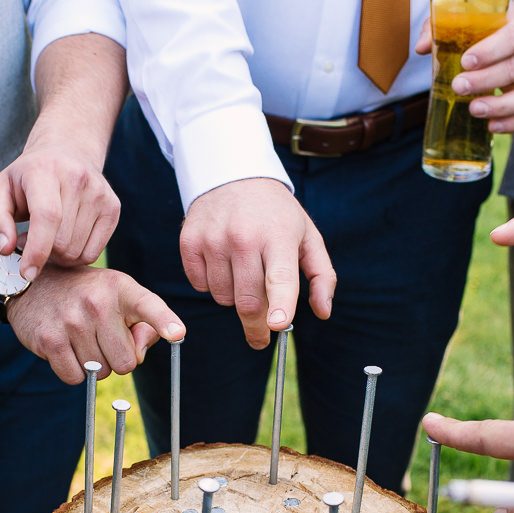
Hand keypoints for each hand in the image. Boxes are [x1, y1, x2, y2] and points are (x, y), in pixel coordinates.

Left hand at [0, 137, 120, 277]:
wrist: (66, 152)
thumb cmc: (26, 179)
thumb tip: (7, 249)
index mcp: (45, 170)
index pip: (48, 216)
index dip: (37, 250)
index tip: (27, 273)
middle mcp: (78, 178)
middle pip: (62, 242)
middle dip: (43, 253)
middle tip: (30, 239)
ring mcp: (100, 193)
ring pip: (77, 252)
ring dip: (58, 256)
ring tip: (47, 237)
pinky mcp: (113, 208)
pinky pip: (93, 254)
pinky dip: (75, 256)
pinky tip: (64, 239)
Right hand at [8, 265, 184, 384]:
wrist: (34, 283)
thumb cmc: (87, 296)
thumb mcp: (119, 297)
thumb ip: (144, 324)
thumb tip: (140, 351)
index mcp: (122, 288)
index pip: (148, 306)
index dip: (164, 322)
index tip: (177, 334)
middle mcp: (98, 302)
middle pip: (126, 363)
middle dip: (117, 359)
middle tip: (102, 339)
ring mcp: (72, 321)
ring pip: (100, 373)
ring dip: (94, 365)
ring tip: (82, 339)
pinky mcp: (50, 340)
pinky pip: (75, 378)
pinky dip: (73, 371)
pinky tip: (66, 348)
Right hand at [180, 178, 335, 348]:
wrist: (232, 175)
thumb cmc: (276, 214)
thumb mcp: (307, 236)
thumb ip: (321, 275)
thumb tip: (323, 312)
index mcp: (278, 236)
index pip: (279, 276)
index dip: (280, 304)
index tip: (278, 326)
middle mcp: (243, 237)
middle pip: (248, 301)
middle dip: (257, 327)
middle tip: (262, 336)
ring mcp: (213, 239)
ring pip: (223, 298)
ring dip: (235, 299)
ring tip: (244, 274)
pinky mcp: (189, 242)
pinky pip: (201, 285)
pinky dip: (213, 285)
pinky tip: (222, 263)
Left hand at [414, 1, 513, 132]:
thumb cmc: (488, 28)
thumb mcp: (468, 20)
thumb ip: (443, 28)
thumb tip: (422, 47)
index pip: (512, 38)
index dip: (490, 51)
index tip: (466, 62)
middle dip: (486, 80)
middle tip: (458, 86)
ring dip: (500, 106)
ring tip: (474, 109)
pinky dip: (511, 123)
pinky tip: (491, 126)